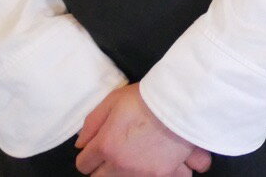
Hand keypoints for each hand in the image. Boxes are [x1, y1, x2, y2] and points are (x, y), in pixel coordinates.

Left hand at [74, 84, 212, 175]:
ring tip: (138, 158)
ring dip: (127, 172)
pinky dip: (156, 174)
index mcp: (105, 145)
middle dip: (104, 167)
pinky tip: (157, 164)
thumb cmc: (149, 96)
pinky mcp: (163, 174)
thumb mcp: (114, 100)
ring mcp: (141, 173)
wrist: (184, 99)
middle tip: (117, 153)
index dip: (90, 154)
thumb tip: (81, 143)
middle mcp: (120, 164)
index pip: (83, 164)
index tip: (99, 147)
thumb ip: (92, 123)